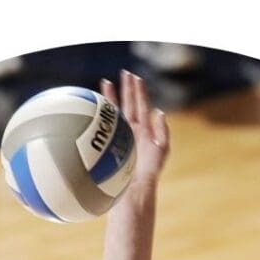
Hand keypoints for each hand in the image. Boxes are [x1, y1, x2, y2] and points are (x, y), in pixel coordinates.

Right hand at [102, 70, 168, 184]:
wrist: (133, 187)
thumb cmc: (149, 172)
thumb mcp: (161, 150)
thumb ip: (163, 130)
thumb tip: (159, 111)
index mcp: (144, 132)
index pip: (141, 106)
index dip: (138, 92)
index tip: (134, 77)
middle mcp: (131, 132)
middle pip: (128, 105)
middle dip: (126, 88)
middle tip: (123, 73)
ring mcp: (119, 137)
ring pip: (115, 113)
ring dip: (112, 97)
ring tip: (106, 82)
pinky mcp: (110, 143)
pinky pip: (105, 125)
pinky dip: (102, 114)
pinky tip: (97, 105)